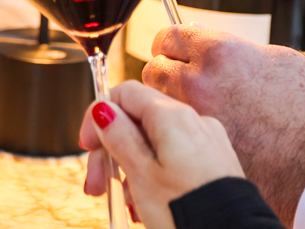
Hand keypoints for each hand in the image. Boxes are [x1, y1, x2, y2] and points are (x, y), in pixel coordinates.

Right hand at [78, 81, 244, 228]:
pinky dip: (155, 176)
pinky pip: (176, 160)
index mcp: (173, 116)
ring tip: (124, 205)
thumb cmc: (186, 212)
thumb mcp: (141, 175)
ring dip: (131, 169)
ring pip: (155, 144)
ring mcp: (208, 143)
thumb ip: (119, 136)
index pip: (125, 93)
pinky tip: (147, 205)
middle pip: (138, 121)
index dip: (99, 116)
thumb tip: (104, 109)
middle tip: (96, 187)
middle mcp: (195, 121)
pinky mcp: (217, 165)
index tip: (87, 146)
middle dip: (111, 152)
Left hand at [141, 26, 304, 222]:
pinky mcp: (199, 150)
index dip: (169, 44)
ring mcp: (196, 119)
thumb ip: (237, 52)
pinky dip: (182, 133)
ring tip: (191, 108)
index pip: (168, 36)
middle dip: (165, 73)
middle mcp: (199, 82)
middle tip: (179, 79)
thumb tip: (215, 50)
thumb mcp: (279, 61)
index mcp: (219, 52)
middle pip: (153, 70)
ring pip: (158, 104)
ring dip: (168, 103)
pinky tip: (203, 134)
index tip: (171, 49)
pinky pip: (175, 136)